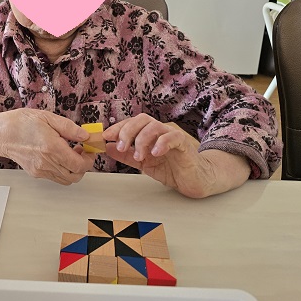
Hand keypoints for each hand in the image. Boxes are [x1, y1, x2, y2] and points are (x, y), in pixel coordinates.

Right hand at [0, 109, 95, 184]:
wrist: (2, 134)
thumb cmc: (22, 123)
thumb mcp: (48, 117)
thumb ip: (69, 128)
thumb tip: (85, 136)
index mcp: (52, 148)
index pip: (79, 165)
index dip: (89, 159)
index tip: (89, 150)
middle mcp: (46, 162)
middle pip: (75, 176)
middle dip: (83, 166)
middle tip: (82, 152)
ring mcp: (40, 170)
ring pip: (66, 180)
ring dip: (73, 169)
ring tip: (70, 153)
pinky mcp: (36, 173)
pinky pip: (55, 177)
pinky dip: (62, 170)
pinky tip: (59, 156)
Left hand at [103, 114, 247, 197]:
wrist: (195, 180)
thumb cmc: (171, 169)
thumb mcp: (143, 164)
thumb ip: (126, 156)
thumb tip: (107, 148)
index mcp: (149, 134)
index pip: (131, 123)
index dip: (117, 127)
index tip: (105, 136)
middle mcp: (160, 131)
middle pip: (142, 119)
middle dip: (128, 131)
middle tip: (121, 147)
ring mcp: (172, 136)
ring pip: (155, 126)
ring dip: (142, 140)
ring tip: (139, 156)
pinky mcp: (184, 144)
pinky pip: (172, 137)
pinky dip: (162, 143)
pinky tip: (155, 153)